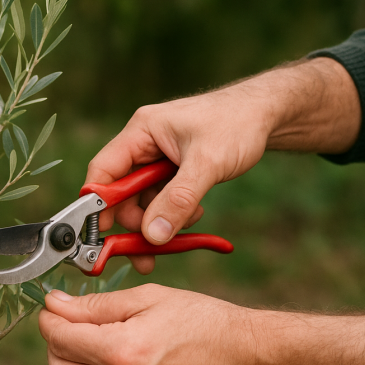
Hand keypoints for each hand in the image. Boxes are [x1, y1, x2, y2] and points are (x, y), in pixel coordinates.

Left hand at [39, 284, 254, 364]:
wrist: (243, 357)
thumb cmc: (201, 320)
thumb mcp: (147, 298)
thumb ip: (96, 305)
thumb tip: (57, 304)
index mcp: (123, 351)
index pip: (59, 338)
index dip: (50, 318)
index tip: (55, 306)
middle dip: (56, 344)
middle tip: (71, 324)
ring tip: (94, 343)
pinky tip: (113, 363)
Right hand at [87, 58, 359, 273]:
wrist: (266, 114)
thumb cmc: (236, 124)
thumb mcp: (207, 164)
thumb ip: (177, 200)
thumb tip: (152, 236)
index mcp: (141, 132)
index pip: (103, 171)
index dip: (98, 204)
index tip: (101, 236)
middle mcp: (143, 145)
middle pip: (121, 193)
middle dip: (135, 222)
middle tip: (149, 250)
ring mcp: (157, 159)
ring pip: (143, 202)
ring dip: (158, 222)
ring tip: (186, 226)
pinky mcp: (172, 171)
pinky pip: (161, 201)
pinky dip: (172, 216)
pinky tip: (194, 216)